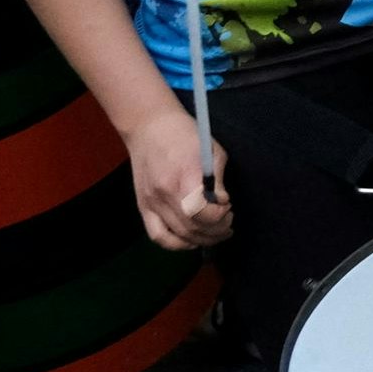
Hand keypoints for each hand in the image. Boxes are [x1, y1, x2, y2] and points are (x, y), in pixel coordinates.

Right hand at [126, 106, 232, 250]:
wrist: (150, 127)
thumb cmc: (186, 135)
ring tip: (217, 233)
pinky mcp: (143, 207)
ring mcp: (151, 203)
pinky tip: (192, 240)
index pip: (200, 212)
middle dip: (216, 230)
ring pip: (177, 236)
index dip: (219, 216)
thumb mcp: (212, 151)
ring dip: (201, 239)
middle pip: (191, 228)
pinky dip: (176, 244)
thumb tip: (223, 203)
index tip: (228, 206)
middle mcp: (164, 194)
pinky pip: (157, 236)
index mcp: (183, 177)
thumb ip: (218, 180)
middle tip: (229, 222)